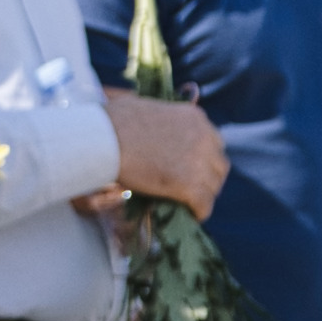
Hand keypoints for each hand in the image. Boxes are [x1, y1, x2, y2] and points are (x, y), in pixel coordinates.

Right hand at [108, 92, 229, 217]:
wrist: (102, 139)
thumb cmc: (111, 121)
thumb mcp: (144, 106)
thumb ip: (159, 118)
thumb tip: (149, 125)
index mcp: (195, 117)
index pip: (213, 143)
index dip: (202, 158)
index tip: (189, 168)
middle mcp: (204, 137)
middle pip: (219, 165)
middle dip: (207, 177)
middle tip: (189, 187)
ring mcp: (199, 162)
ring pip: (213, 187)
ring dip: (202, 195)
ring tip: (186, 203)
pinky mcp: (190, 185)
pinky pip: (204, 205)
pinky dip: (198, 212)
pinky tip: (189, 214)